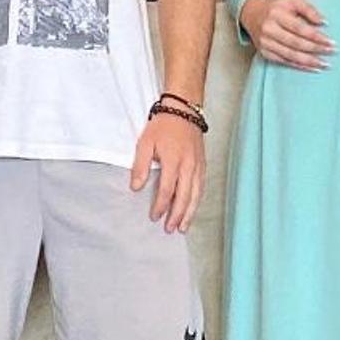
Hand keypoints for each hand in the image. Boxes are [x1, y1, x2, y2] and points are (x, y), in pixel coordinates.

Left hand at [132, 111, 205, 232]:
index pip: (167, 190)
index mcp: (174, 161)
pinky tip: (193, 209)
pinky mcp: (203, 164)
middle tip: (170, 229)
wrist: (184, 109)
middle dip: (177, 215)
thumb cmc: (163, 125)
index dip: (161, 206)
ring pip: (196, 195)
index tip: (154, 217)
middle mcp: (189, 166)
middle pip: (184, 197)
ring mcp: (198, 166)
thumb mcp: (145, 142)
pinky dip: (198, 201)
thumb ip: (141, 166)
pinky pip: (202, 187)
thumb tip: (136, 187)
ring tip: (183, 227)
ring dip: (189, 213)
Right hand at [242, 0, 334, 70]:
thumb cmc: (276, 7)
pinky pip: (285, 61)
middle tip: (332, 51)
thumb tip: (323, 22)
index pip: (299, 28)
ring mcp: (265, 43)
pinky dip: (299, 66)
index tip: (330, 41)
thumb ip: (308, 9)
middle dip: (316, 49)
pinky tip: (312, 68)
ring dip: (310, 61)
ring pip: (291, 55)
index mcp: (276, 14)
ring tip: (325, 64)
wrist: (251, 14)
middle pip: (296, 43)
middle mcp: (269, 29)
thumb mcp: (292, 1)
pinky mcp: (264, 53)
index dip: (316, 36)